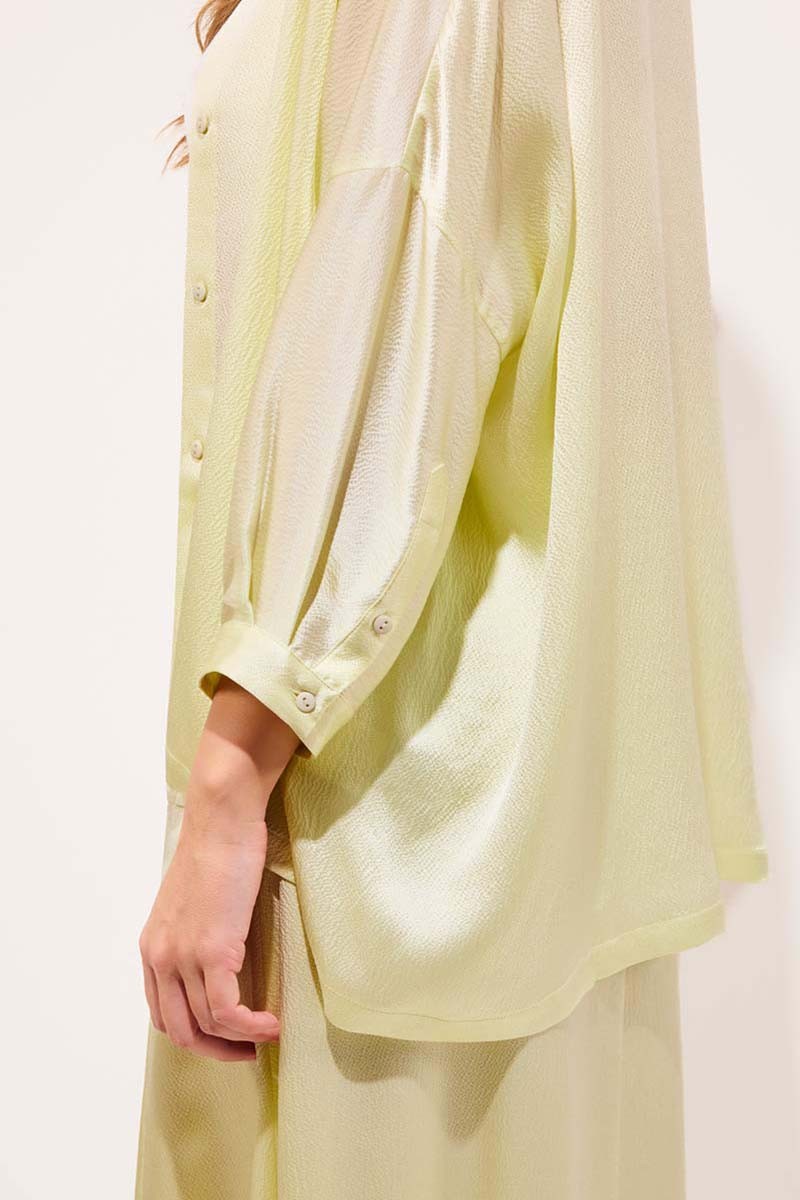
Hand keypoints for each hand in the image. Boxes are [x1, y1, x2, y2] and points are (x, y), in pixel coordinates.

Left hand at [139, 678, 299, 1060]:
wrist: (223, 817)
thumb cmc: (220, 846)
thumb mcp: (197, 899)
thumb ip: (198, 931)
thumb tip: (224, 954)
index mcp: (152, 946)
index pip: (162, 1013)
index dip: (195, 1034)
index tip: (226, 1036)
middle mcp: (160, 957)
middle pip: (180, 1030)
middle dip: (215, 1050)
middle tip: (248, 1049)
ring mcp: (183, 957)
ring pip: (207, 1025)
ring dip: (241, 1041)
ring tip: (268, 1034)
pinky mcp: (212, 951)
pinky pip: (228, 1012)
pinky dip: (251, 1027)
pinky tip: (273, 1024)